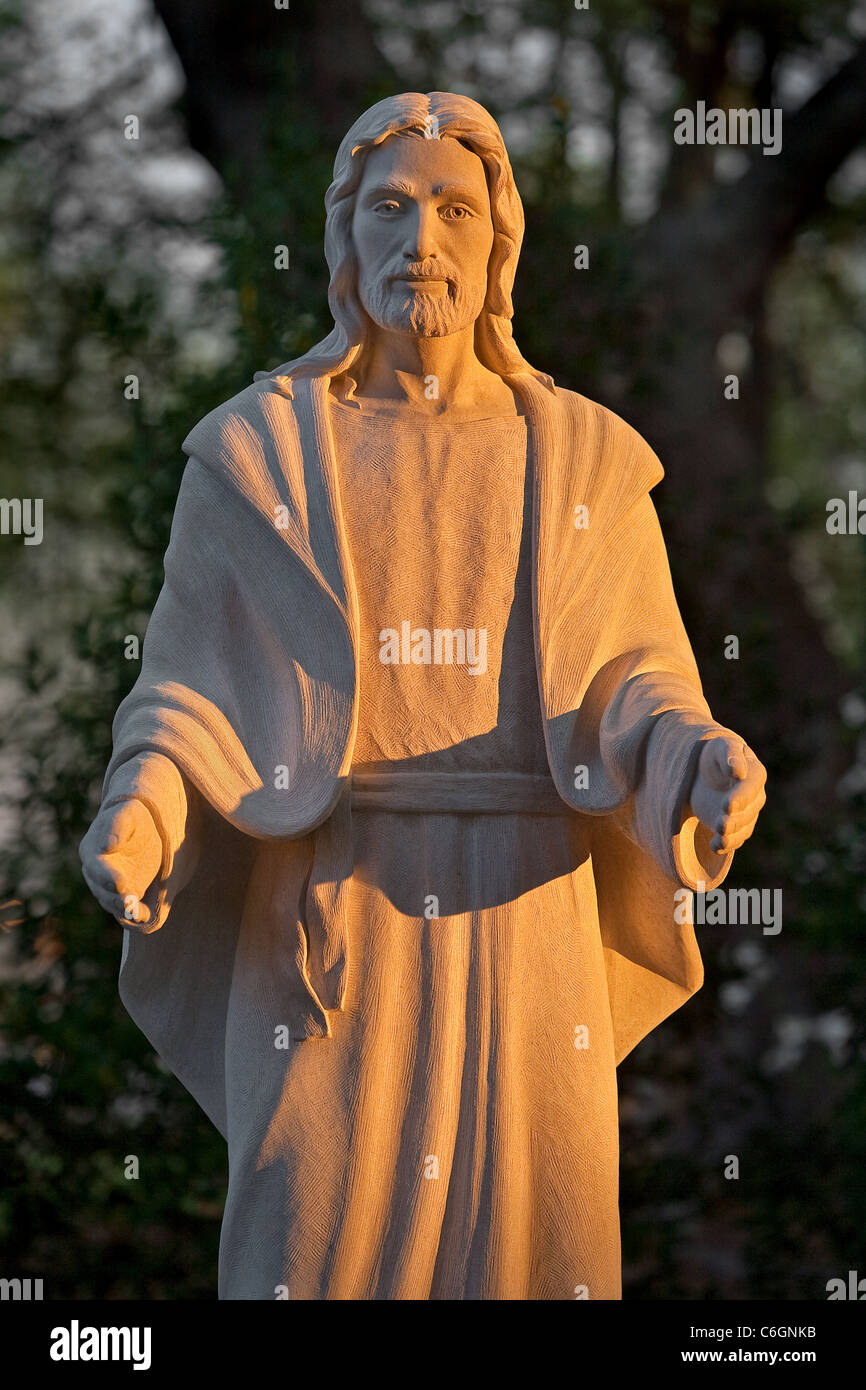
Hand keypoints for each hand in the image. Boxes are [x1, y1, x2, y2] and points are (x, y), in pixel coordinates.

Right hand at [79, 798, 162, 926]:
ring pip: (112, 902)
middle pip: (102, 890)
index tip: (120, 884)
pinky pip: (125, 908)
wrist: (144, 829)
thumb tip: (106, 844)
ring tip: (137, 913)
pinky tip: (145, 917)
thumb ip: (117, 825)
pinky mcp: (123, 894)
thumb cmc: (133, 817)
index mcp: (91, 850)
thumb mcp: (127, 814)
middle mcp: (95, 872)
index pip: (96, 868)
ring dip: (125, 909)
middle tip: (130, 903)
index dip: (107, 877)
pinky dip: (135, 914)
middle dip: (116, 898)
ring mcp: (107, 886)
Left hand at [689, 736, 766, 854]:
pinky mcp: (734, 826)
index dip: (742, 797)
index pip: (752, 787)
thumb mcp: (720, 748)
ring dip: (732, 835)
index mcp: (755, 773)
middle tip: (721, 824)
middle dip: (735, 820)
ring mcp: (746, 813)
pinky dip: (725, 844)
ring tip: (719, 838)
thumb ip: (730, 756)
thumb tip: (739, 772)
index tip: (728, 805)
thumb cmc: (715, 756)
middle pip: (749, 811)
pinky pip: (734, 838)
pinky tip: (715, 846)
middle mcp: (755, 796)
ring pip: (743, 828)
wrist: (704, 772)